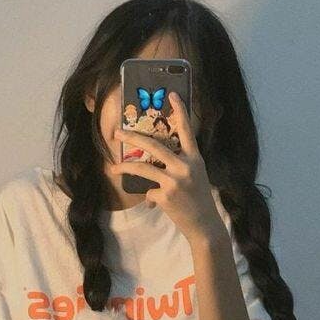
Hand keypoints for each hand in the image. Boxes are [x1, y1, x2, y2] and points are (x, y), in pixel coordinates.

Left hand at [110, 91, 224, 243]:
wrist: (205, 225)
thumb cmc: (199, 200)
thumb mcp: (195, 178)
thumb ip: (178, 168)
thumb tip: (155, 170)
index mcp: (195, 158)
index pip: (187, 130)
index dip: (180, 111)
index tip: (172, 94)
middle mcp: (185, 166)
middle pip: (154, 145)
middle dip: (133, 138)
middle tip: (118, 133)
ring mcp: (175, 180)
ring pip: (143, 168)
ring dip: (126, 167)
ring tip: (114, 167)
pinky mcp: (166, 194)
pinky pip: (149, 191)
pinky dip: (150, 197)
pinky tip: (156, 204)